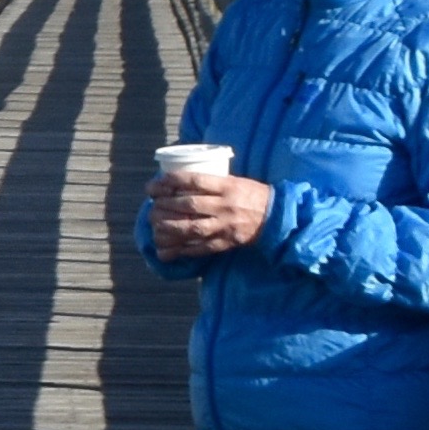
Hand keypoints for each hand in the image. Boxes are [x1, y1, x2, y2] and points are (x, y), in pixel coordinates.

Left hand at [149, 171, 272, 260]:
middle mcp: (225, 205)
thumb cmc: (251, 194)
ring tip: (156, 226)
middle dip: (166, 206)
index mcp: (227, 186)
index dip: (170, 182)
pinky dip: (181, 249)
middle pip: (189, 205)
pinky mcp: (226, 243)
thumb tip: (176, 181)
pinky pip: (201, 248)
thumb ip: (210, 181)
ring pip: (193, 228)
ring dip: (170, 228)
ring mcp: (225, 226)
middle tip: (152, 206)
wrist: (276, 216)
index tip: (153, 186)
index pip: (194, 181)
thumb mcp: (234, 180)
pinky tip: (167, 249)